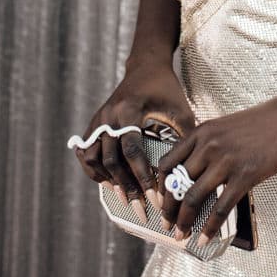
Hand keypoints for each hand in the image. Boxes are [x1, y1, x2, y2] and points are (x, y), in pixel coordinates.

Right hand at [72, 59, 195, 225]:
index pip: (132, 150)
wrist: (146, 66)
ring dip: (108, 181)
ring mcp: (99, 119)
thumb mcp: (180, 109)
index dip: (143, 177)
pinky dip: (93, 170)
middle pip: (112, 160)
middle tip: (141, 210)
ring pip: (93, 159)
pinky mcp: (94, 122)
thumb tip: (191, 172)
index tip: (155, 199)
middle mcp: (109, 115)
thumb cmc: (166, 89)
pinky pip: (85, 151)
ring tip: (125, 198)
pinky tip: (107, 182)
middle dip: (127, 188)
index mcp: (130, 110)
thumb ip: (185, 137)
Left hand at [157, 98, 276, 244]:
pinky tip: (206, 238)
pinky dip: (210, 226)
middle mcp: (209, 145)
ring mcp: (226, 160)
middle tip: (167, 225)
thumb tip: (196, 171)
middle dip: (169, 209)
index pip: (168, 162)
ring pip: (194, 197)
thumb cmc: (263, 122)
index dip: (160, 186)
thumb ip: (209, 145)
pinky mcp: (245, 175)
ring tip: (182, 235)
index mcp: (202, 131)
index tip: (160, 202)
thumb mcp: (227, 126)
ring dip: (185, 221)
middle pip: (177, 184)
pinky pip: (221, 207)